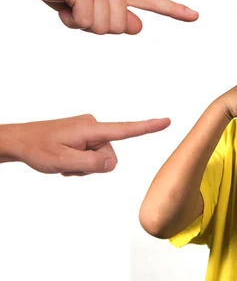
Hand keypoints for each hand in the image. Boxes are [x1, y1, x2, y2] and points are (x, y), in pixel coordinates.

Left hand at [2, 114, 170, 175]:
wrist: (19, 141)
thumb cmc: (38, 149)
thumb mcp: (64, 161)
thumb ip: (91, 164)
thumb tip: (113, 163)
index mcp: (91, 129)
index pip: (125, 129)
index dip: (148, 127)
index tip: (166, 121)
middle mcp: (93, 125)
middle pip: (109, 154)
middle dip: (93, 165)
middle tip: (69, 165)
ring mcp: (89, 129)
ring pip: (101, 156)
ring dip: (85, 164)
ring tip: (65, 162)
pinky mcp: (84, 133)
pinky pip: (92, 152)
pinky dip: (81, 160)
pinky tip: (66, 158)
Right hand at [5, 0, 197, 33]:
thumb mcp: (92, 7)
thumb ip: (116, 16)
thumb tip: (138, 27)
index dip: (174, 10)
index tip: (194, 16)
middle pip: (120, 28)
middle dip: (95, 27)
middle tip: (78, 9)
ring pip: (103, 27)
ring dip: (81, 23)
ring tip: (69, 4)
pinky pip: (85, 21)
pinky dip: (70, 19)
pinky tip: (62, 2)